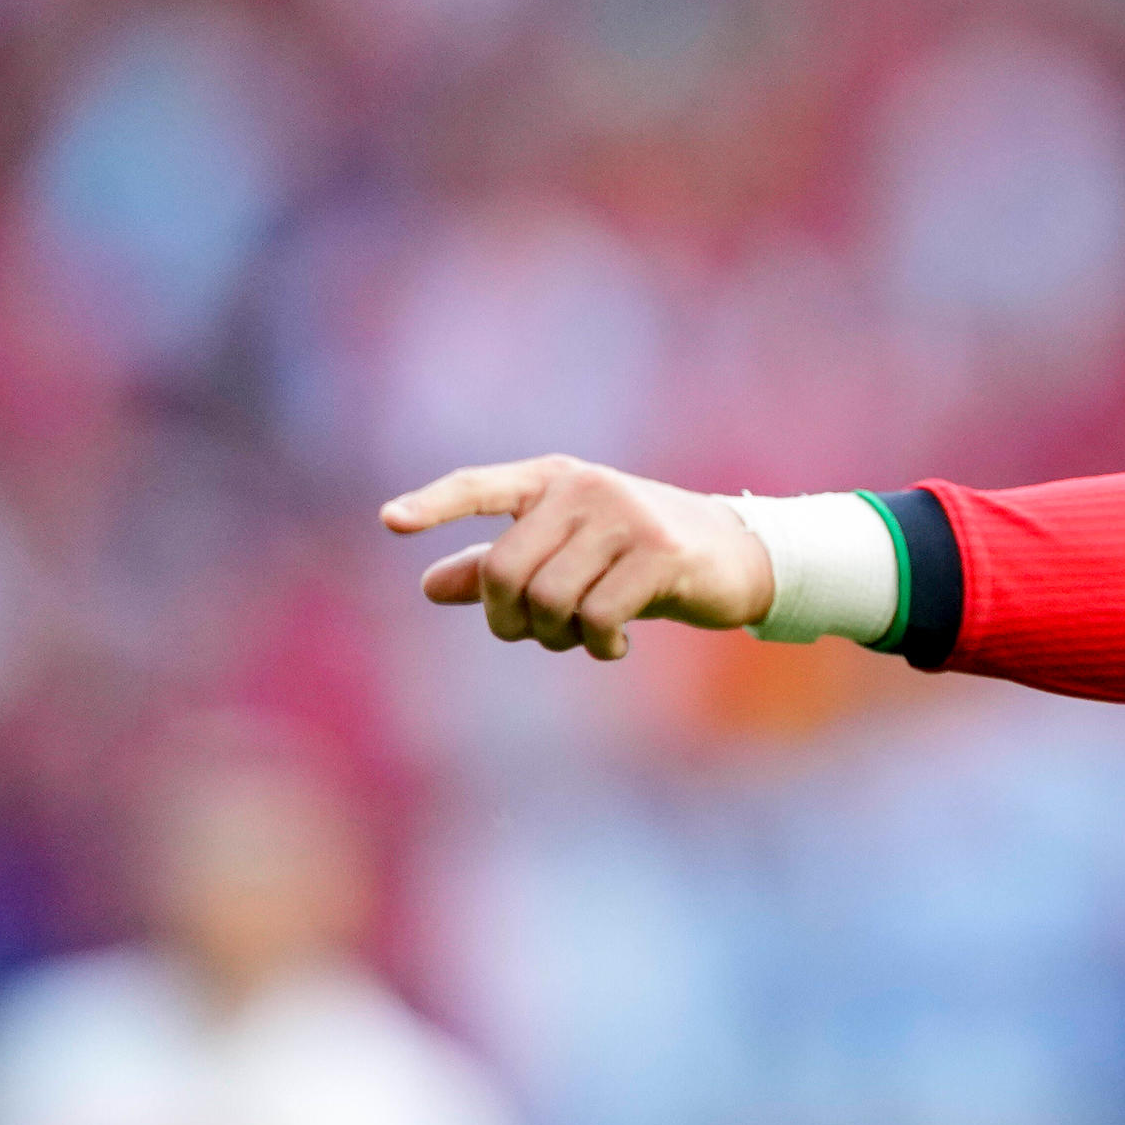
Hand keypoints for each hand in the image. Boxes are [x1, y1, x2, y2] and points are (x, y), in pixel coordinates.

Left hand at [380, 456, 775, 659]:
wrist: (734, 556)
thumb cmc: (638, 556)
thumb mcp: (568, 555)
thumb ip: (501, 565)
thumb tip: (429, 584)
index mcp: (554, 479)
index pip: (481, 486)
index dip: (435, 504)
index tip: (389, 521)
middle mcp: (584, 487)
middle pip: (504, 571)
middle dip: (511, 621)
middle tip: (540, 634)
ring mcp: (624, 516)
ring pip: (549, 600)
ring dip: (557, 638)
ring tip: (585, 638)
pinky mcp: (661, 553)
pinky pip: (598, 617)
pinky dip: (598, 645)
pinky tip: (616, 645)